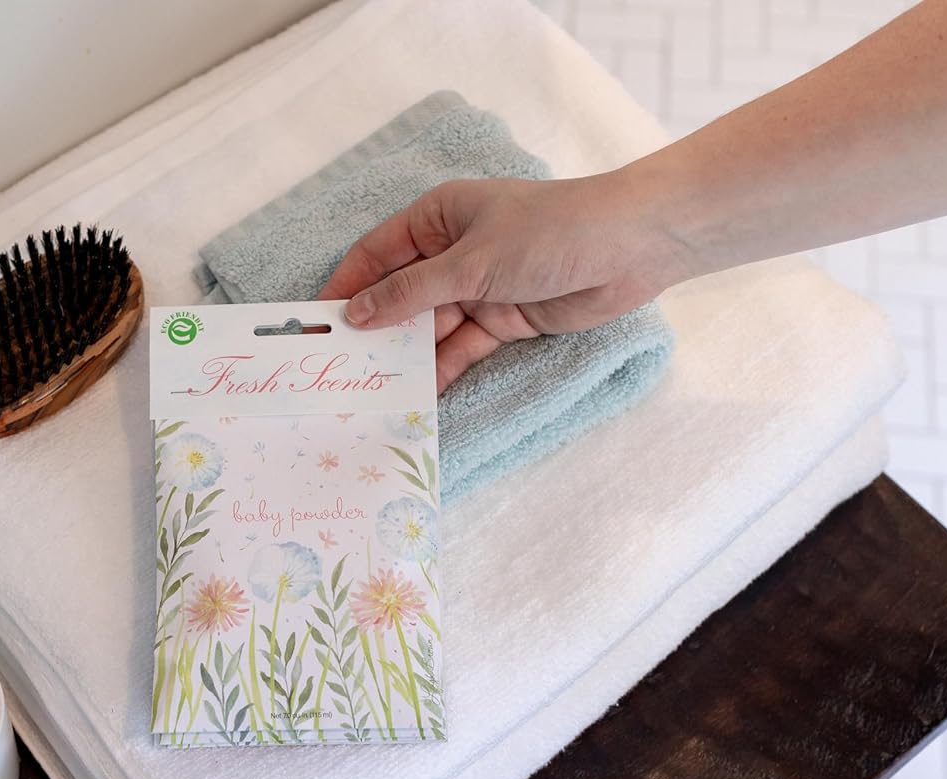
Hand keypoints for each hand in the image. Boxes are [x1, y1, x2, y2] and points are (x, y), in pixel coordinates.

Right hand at [318, 173, 690, 391]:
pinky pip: (461, 347)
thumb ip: (412, 293)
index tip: (317, 324)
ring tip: (374, 389)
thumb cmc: (548, 232)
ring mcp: (478, 287)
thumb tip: (357, 315)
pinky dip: (442, 368)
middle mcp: (452, 251)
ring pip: (429, 326)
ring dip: (406, 355)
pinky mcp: (503, 319)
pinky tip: (419, 394)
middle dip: (375, 329)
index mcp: (438, 217)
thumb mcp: (471, 263)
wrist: (630, 248)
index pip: (377, 254)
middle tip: (340, 368)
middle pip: (401, 295)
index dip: (347, 287)